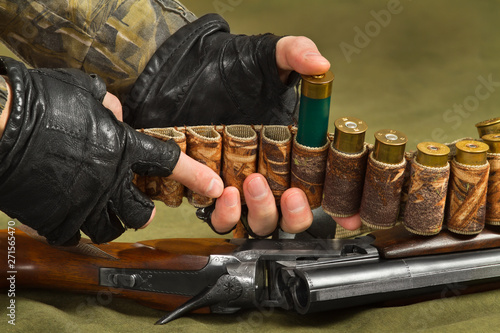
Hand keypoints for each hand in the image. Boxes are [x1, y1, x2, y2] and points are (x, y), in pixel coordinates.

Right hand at [0, 58, 182, 244]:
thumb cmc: (42, 101)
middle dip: (145, 212)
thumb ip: (108, 103)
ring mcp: (83, 203)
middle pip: (142, 212)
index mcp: (121, 148)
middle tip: (142, 208)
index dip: (196, 175)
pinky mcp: (57, 218)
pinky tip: (70, 220)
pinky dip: (76, 231)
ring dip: (114, 224)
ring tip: (107, 216)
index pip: (169, 163)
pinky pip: (75, 237)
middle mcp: (109, 181)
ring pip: (112, 229)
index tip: (215, 187)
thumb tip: (115, 111)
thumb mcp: (84, 90)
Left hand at [200, 37, 357, 235]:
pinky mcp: (212, 190)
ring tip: (252, 184)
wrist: (188, 69)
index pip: (324, 186)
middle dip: (297, 214)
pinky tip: (224, 192)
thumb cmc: (233, 67)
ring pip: (260, 223)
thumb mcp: (269, 55)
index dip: (342, 208)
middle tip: (292, 193)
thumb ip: (296, 54)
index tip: (352, 219)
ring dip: (263, 213)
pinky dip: (226, 214)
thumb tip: (321, 64)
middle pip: (294, 215)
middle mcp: (272, 174)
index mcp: (294, 151)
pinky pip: (222, 219)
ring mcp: (242, 185)